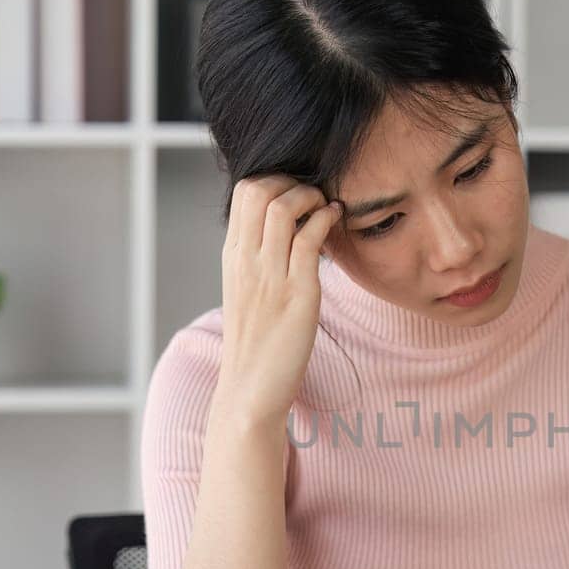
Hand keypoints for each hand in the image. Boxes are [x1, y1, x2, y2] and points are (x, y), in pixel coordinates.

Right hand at [212, 174, 343, 431]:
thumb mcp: (247, 290)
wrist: (249, 390)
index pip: (243, 192)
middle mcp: (245, 260)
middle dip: (292, 181)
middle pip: (259, 189)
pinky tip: (336, 221)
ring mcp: (269, 276)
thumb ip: (258, 256)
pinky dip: (326, 220)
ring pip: (283, 208)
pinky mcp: (297, 294)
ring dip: (311, 196)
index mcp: (233, 256)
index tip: (297, 192)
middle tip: (314, 195)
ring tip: (326, 206)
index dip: (275, 179)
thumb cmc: (256, 341)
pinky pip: (309, 240)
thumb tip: (283, 227)